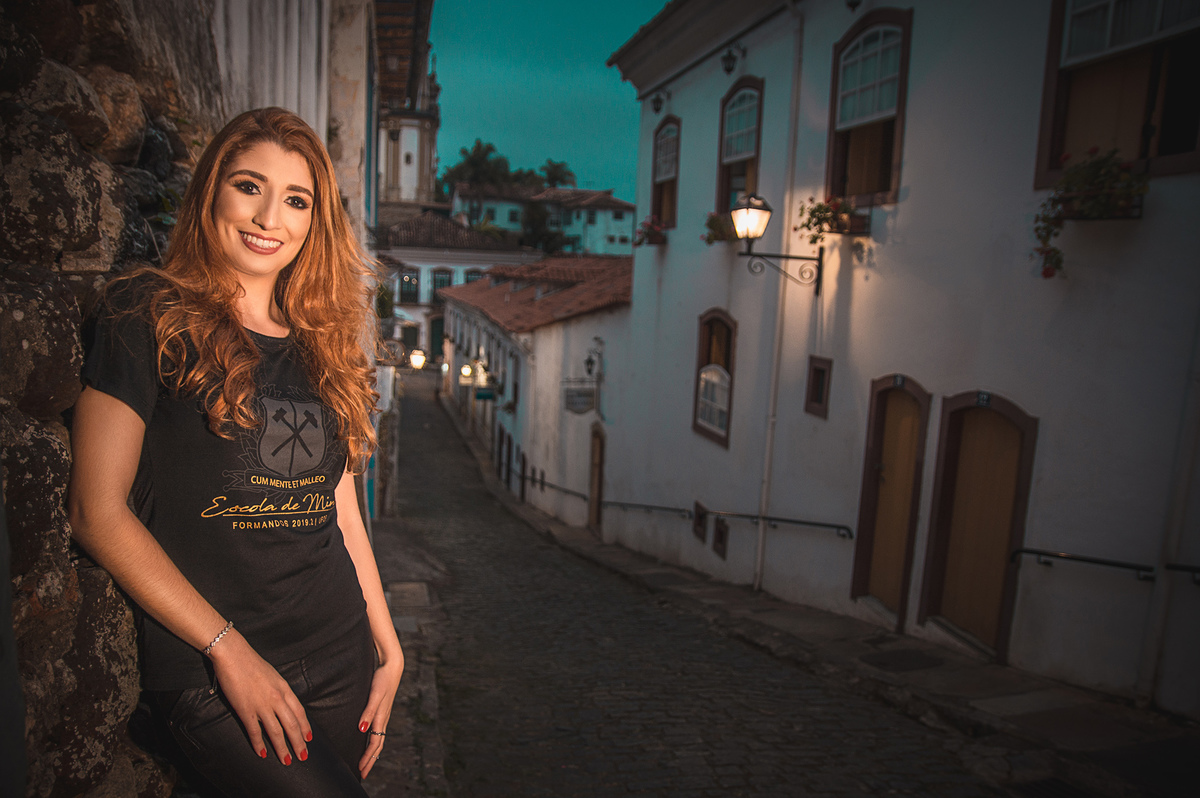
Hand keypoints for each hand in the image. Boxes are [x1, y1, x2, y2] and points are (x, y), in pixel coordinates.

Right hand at [208, 629, 311, 764]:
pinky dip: (259, 744)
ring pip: (276, 732)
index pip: (299, 712)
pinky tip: (262, 753)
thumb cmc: (252, 663)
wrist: (234, 655)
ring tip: (286, 761)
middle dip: (298, 743)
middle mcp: (277, 698)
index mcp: (285, 689)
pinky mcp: (246, 710)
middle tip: (303, 757)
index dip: (305, 727)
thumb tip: (284, 703)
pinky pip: (255, 731)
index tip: (309, 739)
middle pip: (292, 725)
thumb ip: (280, 690)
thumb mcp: (273, 675)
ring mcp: (262, 705)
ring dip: (282, 748)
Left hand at [357, 651, 403, 777]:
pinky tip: (369, 740)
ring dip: (372, 752)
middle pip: (378, 744)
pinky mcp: (382, 709)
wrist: (392, 666)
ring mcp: (384, 714)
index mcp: (382, 717)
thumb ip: (368, 712)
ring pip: (379, 738)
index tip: (360, 769)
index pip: (375, 743)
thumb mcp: (374, 694)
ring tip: (366, 761)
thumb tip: (362, 730)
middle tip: (362, 773)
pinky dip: (374, 741)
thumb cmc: (383, 679)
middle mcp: (384, 718)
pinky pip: (378, 730)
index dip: (367, 757)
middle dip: (370, 760)